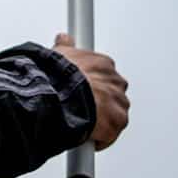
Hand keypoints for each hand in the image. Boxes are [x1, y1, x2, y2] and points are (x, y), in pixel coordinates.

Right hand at [55, 33, 130, 148]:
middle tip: (79, 107)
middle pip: (111, 95)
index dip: (90, 84)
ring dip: (100, 120)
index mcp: (104, 65)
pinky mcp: (117, 123)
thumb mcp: (59, 54)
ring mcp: (118, 103)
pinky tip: (84, 136)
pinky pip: (110, 134)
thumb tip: (64, 38)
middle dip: (98, 102)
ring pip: (113, 115)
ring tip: (80, 122)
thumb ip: (65, 46)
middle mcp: (116, 83)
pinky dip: (99, 138)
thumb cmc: (58, 75)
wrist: (61, 94)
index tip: (80, 89)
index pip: (103, 75)